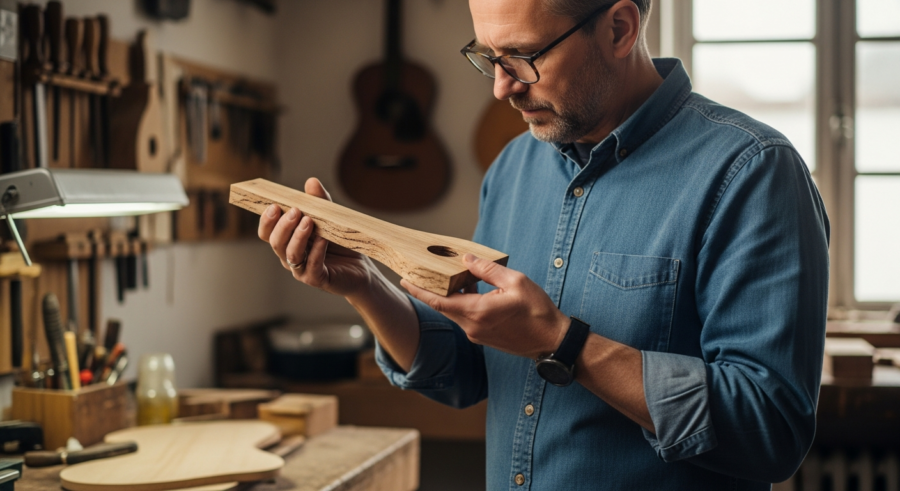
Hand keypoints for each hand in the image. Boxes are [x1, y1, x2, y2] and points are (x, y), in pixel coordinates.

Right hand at [258, 178, 376, 297]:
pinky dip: (316, 251)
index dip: (267, 220)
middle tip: (294, 211)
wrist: (361, 269)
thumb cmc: (341, 244)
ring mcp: (302, 270)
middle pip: (276, 242)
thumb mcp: (331, 218)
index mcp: (288, 241)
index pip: (267, 232)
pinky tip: (323, 239)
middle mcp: (290, 256)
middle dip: (283, 225)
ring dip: (297, 236)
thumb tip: (311, 181)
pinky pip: (312, 265)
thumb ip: (320, 202)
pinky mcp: (317, 279)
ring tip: (308, 221)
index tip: (274, 205)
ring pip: (290, 254)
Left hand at [401, 254, 569, 358]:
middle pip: (443, 307)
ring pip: (455, 312)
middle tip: (420, 273)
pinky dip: (462, 304)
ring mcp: (477, 335)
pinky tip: (470, 290)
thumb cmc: (537, 311)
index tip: (404, 280)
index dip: (419, 290)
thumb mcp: (515, 281)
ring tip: (451, 277)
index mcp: (477, 312)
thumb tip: (467, 259)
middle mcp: (472, 327)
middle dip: (430, 290)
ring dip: (450, 296)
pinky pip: (466, 318)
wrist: (552, 341)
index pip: (438, 301)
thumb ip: (488, 270)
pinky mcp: (484, 338)